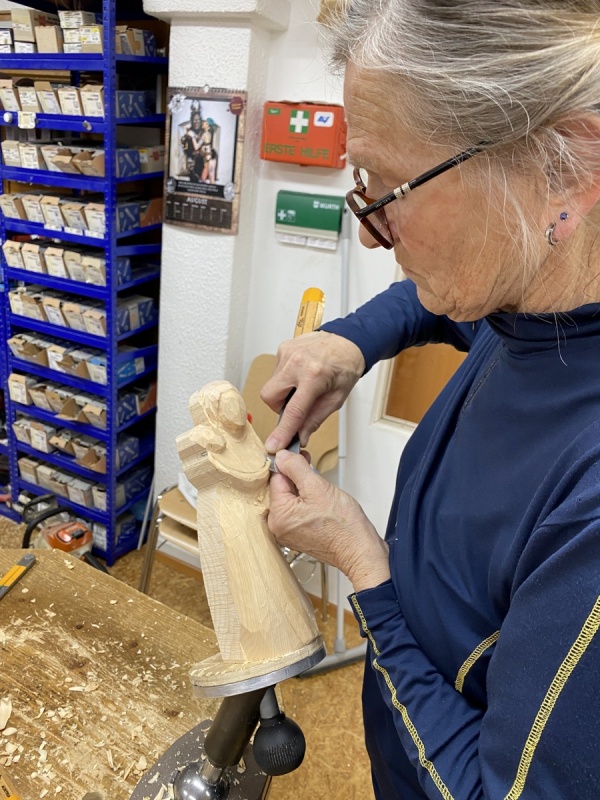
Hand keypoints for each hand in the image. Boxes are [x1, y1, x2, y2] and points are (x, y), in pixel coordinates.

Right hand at [261, 331, 364, 451]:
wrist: (348, 341)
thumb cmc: (345, 368)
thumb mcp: (336, 399)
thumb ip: (315, 419)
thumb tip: (299, 436)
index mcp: (314, 376)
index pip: (293, 411)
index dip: (282, 431)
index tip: (273, 445)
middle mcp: (297, 362)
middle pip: (270, 396)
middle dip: (279, 406)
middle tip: (296, 404)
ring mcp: (287, 353)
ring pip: (271, 385)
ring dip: (284, 392)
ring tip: (303, 386)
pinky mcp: (282, 348)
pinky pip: (276, 373)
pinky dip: (285, 379)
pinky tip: (300, 375)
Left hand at [268, 450, 389, 592]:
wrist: (360, 550)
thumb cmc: (344, 526)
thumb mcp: (318, 487)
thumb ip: (296, 468)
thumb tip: (281, 457)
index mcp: (278, 516)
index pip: (276, 478)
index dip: (290, 466)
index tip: (303, 460)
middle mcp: (278, 527)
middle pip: (282, 490)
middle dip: (298, 479)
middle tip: (316, 477)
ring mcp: (288, 533)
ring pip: (291, 500)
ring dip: (304, 491)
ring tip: (323, 494)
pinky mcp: (299, 536)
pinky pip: (298, 512)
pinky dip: (308, 504)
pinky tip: (322, 505)